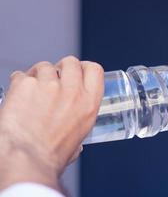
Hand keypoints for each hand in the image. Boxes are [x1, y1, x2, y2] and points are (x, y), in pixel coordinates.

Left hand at [0, 56, 103, 190]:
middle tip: (53, 78)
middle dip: (61, 67)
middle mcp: (72, 91)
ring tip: (32, 92)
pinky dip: (18, 84)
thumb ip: (78, 126)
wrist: (26, 159)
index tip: (78, 71)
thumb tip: (73, 130)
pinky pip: (21, 75)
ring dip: (38, 75)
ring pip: (44, 66)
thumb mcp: (78, 139)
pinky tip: (18, 97)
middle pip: (70, 62)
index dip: (85, 67)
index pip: (95, 70)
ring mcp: (49, 86)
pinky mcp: (26, 85)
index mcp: (89, 103)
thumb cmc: (51, 155)